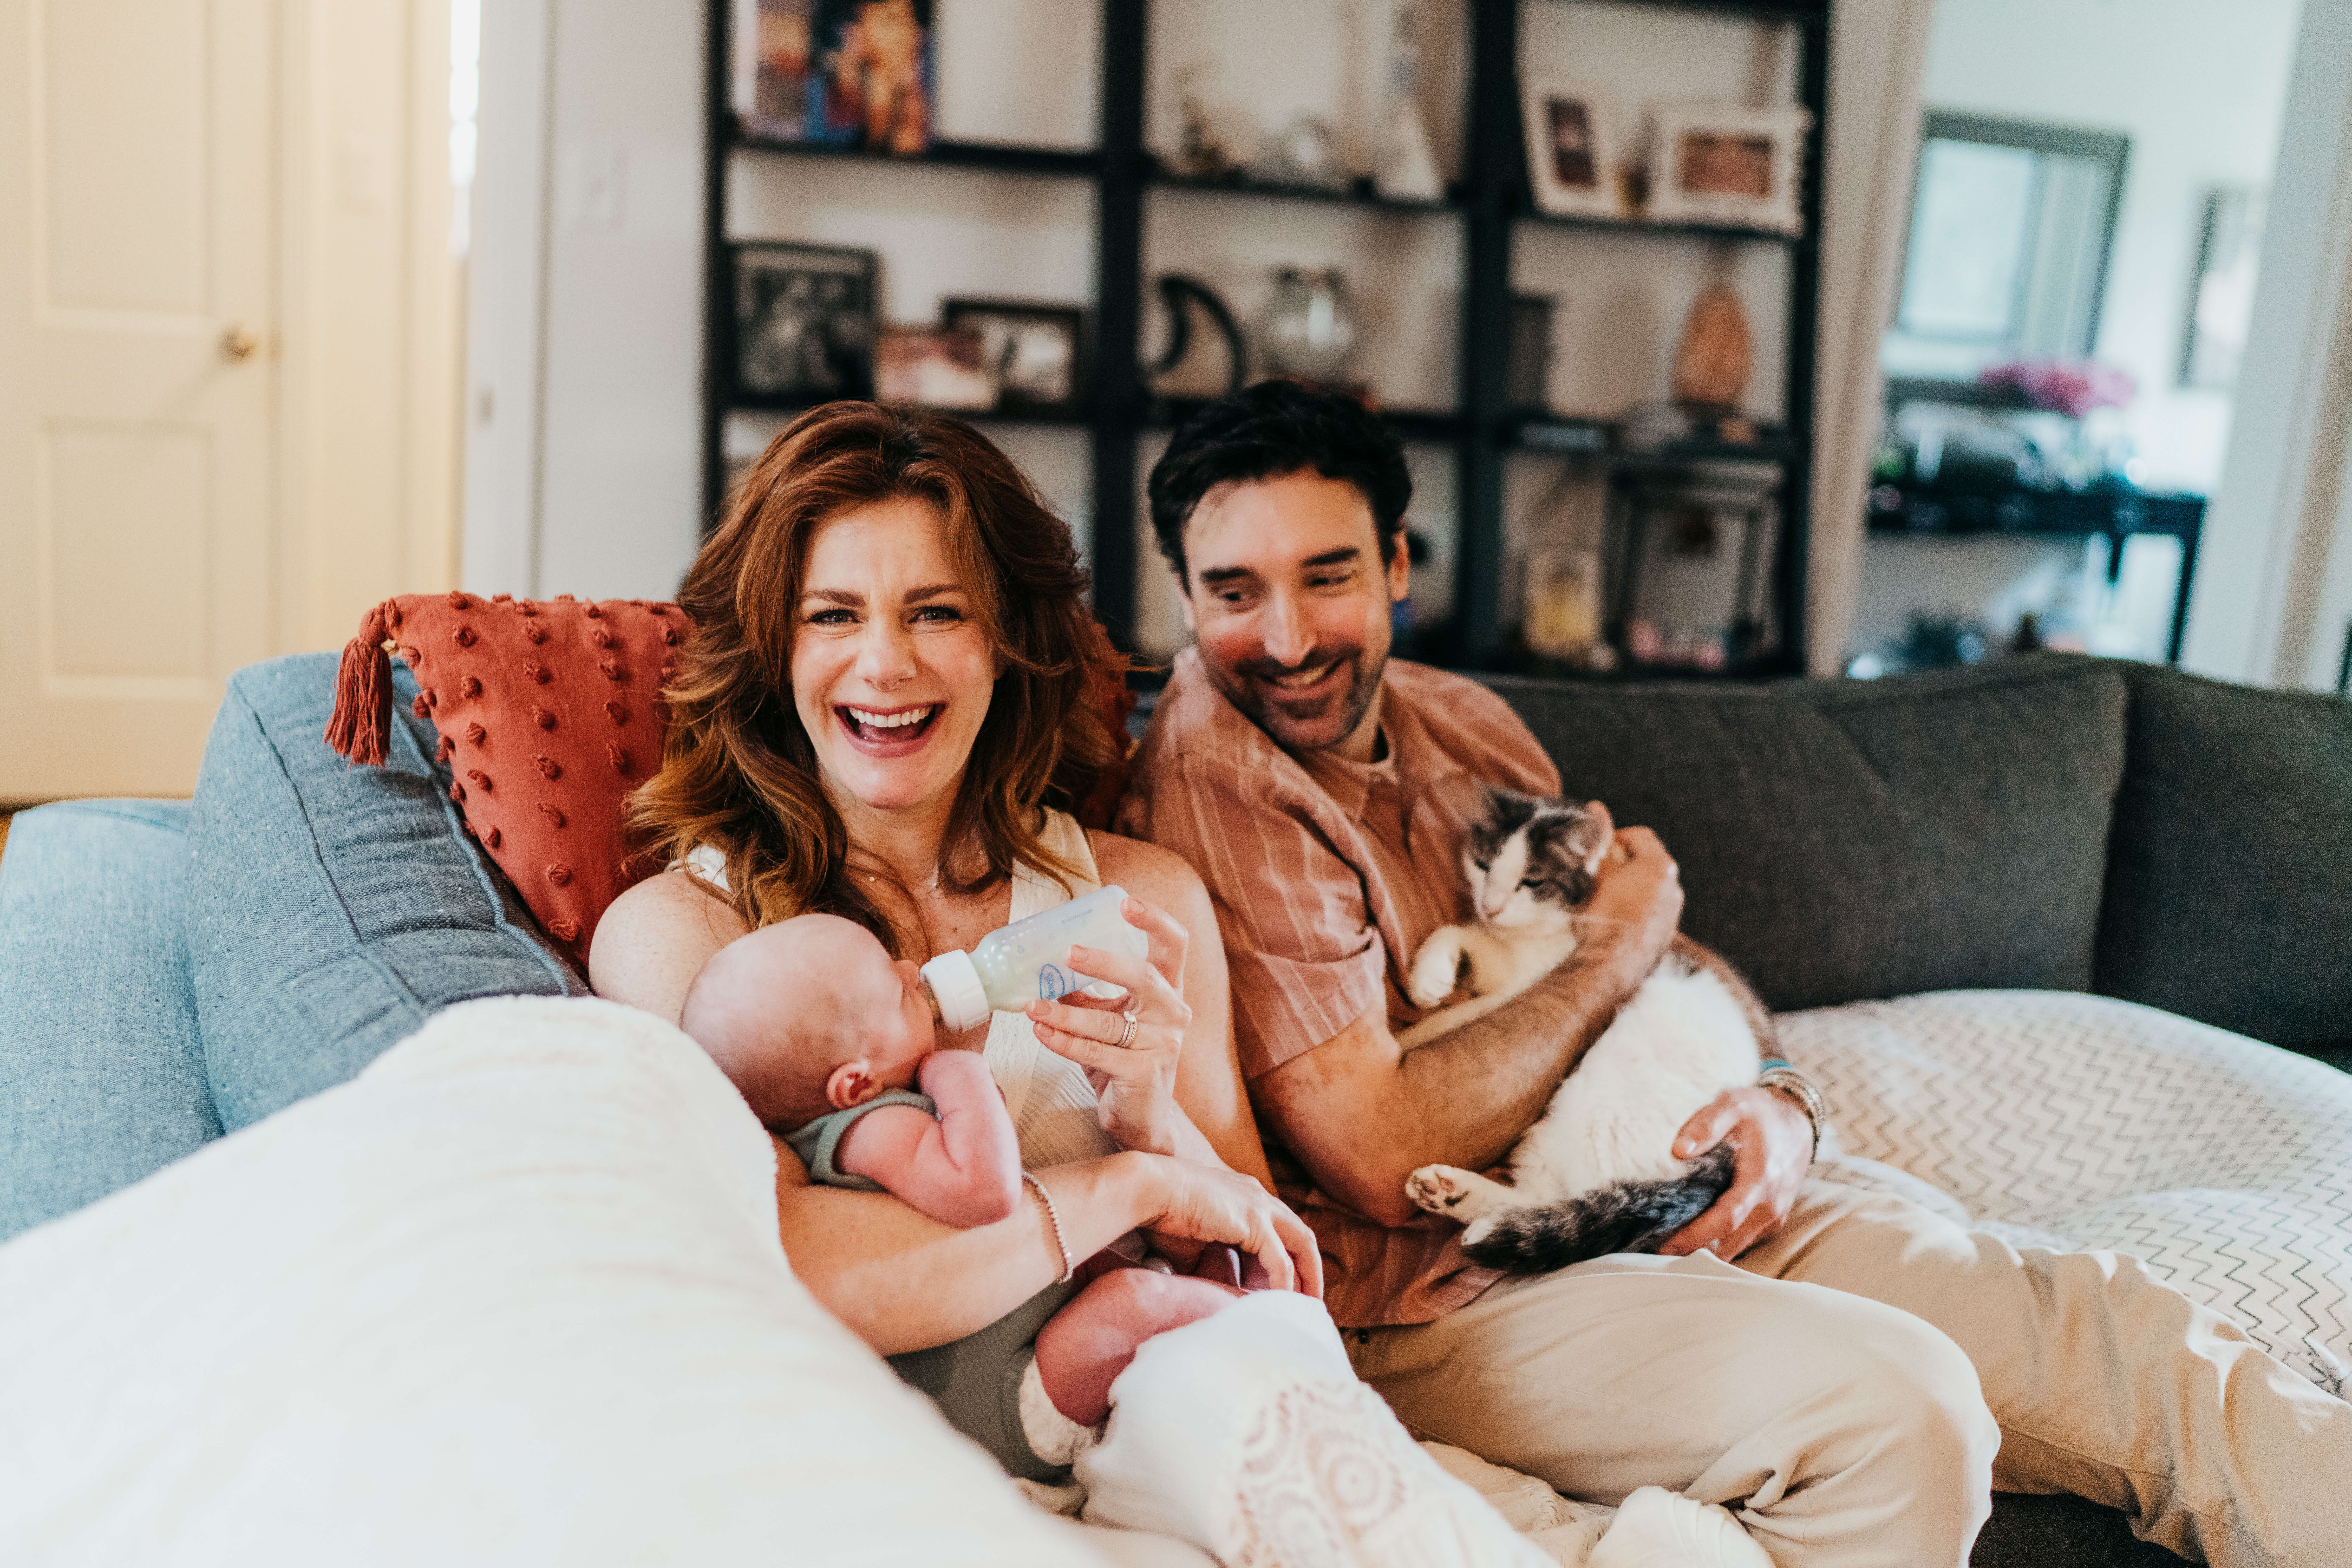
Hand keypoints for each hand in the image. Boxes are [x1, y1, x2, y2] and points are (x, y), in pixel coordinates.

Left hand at [1026, 895, 1193, 1157]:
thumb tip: (1044, 968)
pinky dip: (1064, 1042)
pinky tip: (1041, 1033)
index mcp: (1168, 990)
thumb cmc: (1123, 1060)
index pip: (1174, 945)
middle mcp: (1173, 1013)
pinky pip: (1096, 1053)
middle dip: (1104, 962)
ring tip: (1033, 1006)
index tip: (1125, 902)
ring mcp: (1162, 1045)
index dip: (1154, 920)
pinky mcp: (1144, 1074)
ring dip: (1063, 1013)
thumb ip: (1086, 994)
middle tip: (1068, 952)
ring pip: (1107, 1022)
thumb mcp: (1108, 1020)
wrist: (1140, 1119)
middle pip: (1145, 976)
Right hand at [1135, 1153, 1324, 1299]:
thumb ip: (1213, 1261)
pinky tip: (1281, 1304)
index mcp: (1248, 1197)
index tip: (1291, 1287)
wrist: (1149, 1188)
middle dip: (1310, 1270)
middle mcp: (1260, 1197)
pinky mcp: (1253, 1221)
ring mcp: (1260, 1206)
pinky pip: (1280, 1262)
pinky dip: (1284, 1285)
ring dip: (1306, 1278)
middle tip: (1310, 1301)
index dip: (1291, 1259)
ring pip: (1301, 1245)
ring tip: (1305, 1307)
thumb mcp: (1195, 1241)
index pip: (1282, 1230)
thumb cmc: (1162, 1213)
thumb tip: (1215, 1294)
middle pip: (1302, 1236)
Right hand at [1576, 818, 1681, 979]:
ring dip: (1630, 887)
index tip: (1599, 851)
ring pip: (1650, 888)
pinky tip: (1615, 920)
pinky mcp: (1667, 934)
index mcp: (1659, 865)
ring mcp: (1673, 912)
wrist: (1610, 966)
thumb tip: (1597, 807)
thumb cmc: (1602, 916)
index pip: (1640, 835)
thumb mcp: (1595, 872)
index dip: (1616, 837)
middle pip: (1647, 861)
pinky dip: (1636, 909)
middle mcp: (1673, 886)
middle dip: (1623, 864)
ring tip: (1605, 899)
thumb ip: (1599, 838)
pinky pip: (1652, 911)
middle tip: (1598, 874)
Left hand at [1657, 1085, 1812, 1260]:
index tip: (1665, 1244)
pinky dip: (1719, 1243)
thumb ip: (1706, 1124)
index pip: (1726, 1220)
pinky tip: (1694, 1234)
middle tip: (1655, 1248)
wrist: (1797, 1120)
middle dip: (1692, 1250)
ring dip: (1705, 1250)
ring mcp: (1774, 1216)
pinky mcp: (1772, 1219)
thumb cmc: (1762, 1112)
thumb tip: (1679, 1150)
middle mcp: (1771, 1205)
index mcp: (1761, 1180)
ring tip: (1669, 1244)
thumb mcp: (1733, 1104)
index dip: (1694, 1236)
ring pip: (1735, 1247)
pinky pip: (1743, 1240)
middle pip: (1728, 1242)